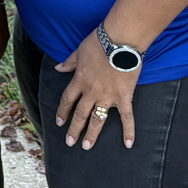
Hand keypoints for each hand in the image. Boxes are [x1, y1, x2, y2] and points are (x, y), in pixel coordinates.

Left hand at [55, 30, 138, 149]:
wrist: (120, 42)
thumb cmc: (98, 43)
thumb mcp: (78, 51)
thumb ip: (69, 63)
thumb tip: (58, 69)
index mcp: (79, 80)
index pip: (68, 100)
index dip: (62, 111)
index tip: (59, 122)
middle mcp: (91, 92)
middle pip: (80, 113)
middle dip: (74, 129)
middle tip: (70, 142)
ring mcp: (108, 96)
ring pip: (97, 119)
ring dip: (92, 133)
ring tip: (87, 146)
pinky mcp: (124, 97)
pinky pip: (127, 118)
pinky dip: (129, 131)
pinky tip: (129, 144)